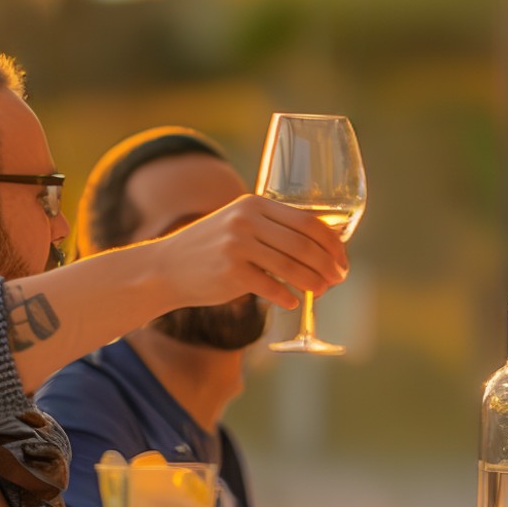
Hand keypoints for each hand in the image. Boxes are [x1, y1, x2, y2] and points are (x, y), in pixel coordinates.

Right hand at [150, 194, 347, 311]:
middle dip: (328, 264)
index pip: (307, 220)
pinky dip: (287, 297)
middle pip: (303, 243)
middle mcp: (246, 220)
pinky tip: (293, 302)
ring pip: (291, 266)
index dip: (332, 242)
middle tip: (338, 278)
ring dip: (313, 282)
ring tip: (322, 291)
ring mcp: (237, 245)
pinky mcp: (231, 271)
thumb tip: (321, 248)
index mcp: (254, 204)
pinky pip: (271, 287)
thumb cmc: (211, 249)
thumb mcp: (239, 224)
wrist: (165, 267)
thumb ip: (272, 228)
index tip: (342, 258)